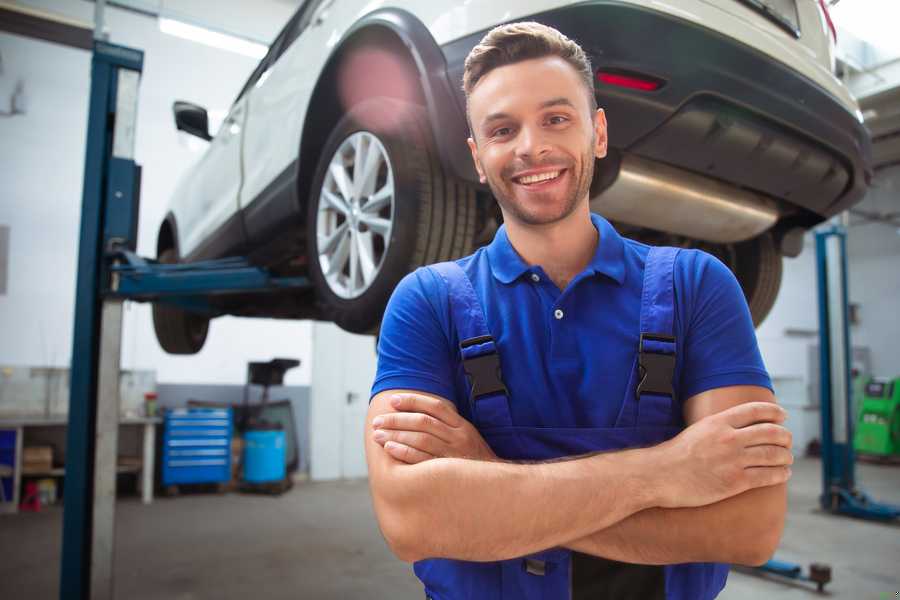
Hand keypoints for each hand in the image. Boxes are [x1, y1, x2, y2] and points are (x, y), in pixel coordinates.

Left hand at [371, 393, 497, 463]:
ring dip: (396, 435)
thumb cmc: (473, 460)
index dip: (413, 401)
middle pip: (423, 422)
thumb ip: (447, 425)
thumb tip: (418, 413)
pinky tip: (390, 449)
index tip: (393, 400)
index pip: (435, 406)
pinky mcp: (447, 473)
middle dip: (397, 419)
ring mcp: (453, 455)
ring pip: (420, 439)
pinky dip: (404, 453)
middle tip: (378, 421)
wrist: (494, 486)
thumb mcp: (467, 437)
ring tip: (378, 435)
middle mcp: (458, 438)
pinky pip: (422, 460)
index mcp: (462, 426)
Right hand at [652, 401, 792, 508]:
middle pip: (770, 432)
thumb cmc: (675, 455)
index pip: (755, 410)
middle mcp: (728, 438)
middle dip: (785, 436)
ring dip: (786, 456)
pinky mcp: (734, 482)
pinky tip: (783, 474)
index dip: (774, 411)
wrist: (659, 476)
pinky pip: (768, 476)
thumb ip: (718, 427)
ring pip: (773, 454)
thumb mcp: (697, 430)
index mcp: (718, 422)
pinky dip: (781, 474)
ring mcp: (733, 460)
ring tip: (787, 458)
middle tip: (788, 440)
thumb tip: (738, 427)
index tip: (783, 415)